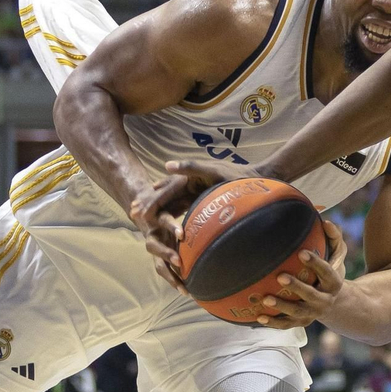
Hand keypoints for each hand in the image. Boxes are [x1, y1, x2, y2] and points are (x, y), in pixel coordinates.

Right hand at [127, 158, 259, 236]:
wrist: (257, 181)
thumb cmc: (237, 177)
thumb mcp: (215, 171)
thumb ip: (192, 167)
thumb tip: (167, 165)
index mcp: (190, 177)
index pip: (166, 189)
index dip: (151, 199)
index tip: (139, 210)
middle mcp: (189, 184)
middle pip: (164, 195)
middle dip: (149, 204)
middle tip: (133, 214)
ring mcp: (194, 192)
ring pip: (171, 203)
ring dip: (157, 210)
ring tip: (142, 219)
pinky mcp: (200, 200)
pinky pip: (181, 208)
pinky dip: (171, 215)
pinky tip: (164, 226)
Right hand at [143, 202, 190, 297]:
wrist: (146, 211)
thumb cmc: (169, 202)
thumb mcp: (176, 195)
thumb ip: (189, 195)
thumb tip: (211, 189)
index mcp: (158, 217)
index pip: (164, 220)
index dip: (172, 227)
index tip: (182, 234)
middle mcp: (153, 234)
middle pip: (154, 247)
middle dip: (166, 254)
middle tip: (179, 262)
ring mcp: (155, 249)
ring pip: (158, 265)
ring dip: (170, 276)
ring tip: (183, 288)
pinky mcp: (159, 259)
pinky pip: (165, 272)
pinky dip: (174, 281)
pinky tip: (186, 291)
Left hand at [251, 221, 347, 329]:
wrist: (334, 302)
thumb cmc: (329, 272)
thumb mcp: (337, 255)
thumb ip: (334, 238)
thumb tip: (326, 221)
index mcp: (334, 282)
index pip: (327, 272)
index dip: (315, 263)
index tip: (302, 252)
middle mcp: (325, 300)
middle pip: (310, 295)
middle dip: (296, 287)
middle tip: (280, 276)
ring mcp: (313, 313)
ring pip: (297, 312)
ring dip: (281, 306)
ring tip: (265, 299)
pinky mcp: (302, 322)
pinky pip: (286, 324)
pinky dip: (273, 322)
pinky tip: (258, 316)